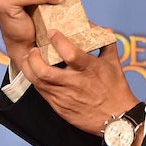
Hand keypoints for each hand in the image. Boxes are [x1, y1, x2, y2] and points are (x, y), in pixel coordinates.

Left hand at [21, 29, 138, 135]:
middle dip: (34, 58)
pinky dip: (35, 80)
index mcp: (90, 70)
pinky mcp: (59, 107)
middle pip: (44, 71)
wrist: (117, 118)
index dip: (58, 41)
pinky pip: (41, 92)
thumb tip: (98, 27)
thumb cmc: (116, 89)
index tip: (52, 32)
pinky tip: (36, 73)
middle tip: (34, 49)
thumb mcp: (114, 63)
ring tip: (29, 59)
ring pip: (37, 82)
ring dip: (29, 68)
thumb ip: (106, 43)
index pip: (70, 53)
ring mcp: (64, 97)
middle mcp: (75, 83)